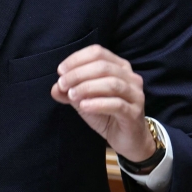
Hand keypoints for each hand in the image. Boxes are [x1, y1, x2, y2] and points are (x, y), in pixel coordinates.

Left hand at [51, 44, 155, 162]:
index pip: (98, 52)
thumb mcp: (84, 100)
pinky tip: (84, 106)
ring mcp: (135, 95)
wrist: (128, 139)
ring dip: (87, 87)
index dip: (77, 59)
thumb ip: (69, 92)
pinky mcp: (135, 113)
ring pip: (112, 83)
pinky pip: (117, 104)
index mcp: (119, 67)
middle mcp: (130, 77)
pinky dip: (97, 103)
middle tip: (62, 84)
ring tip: (71, 95)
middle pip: (103, 66)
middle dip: (79, 74)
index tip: (60, 71)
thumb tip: (55, 88)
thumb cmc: (107, 114)